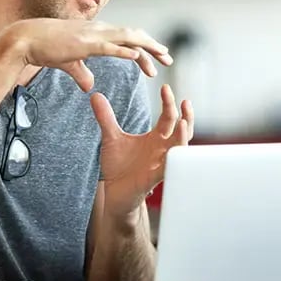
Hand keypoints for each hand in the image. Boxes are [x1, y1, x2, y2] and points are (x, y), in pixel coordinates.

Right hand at [6, 19, 172, 91]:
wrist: (24, 40)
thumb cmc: (44, 49)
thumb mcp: (68, 63)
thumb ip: (81, 73)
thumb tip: (89, 85)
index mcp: (97, 33)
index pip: (127, 38)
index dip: (144, 48)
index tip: (157, 59)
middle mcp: (99, 31)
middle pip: (134, 36)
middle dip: (153, 47)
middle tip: (169, 59)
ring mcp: (92, 36)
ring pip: (127, 38)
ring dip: (147, 47)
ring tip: (162, 57)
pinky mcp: (83, 44)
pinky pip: (108, 47)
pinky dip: (124, 50)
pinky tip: (137, 56)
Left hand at [91, 84, 193, 224]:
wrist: (113, 193)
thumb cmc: (118, 166)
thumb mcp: (111, 137)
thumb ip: (106, 117)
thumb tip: (95, 95)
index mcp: (156, 138)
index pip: (169, 116)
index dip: (169, 102)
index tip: (166, 87)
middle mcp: (162, 149)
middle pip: (181, 129)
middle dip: (185, 115)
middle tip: (184, 101)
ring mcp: (161, 163)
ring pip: (180, 148)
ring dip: (183, 136)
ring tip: (184, 123)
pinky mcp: (154, 178)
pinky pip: (168, 168)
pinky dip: (172, 160)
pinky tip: (174, 151)